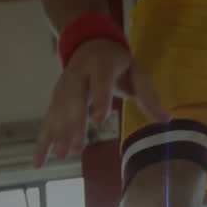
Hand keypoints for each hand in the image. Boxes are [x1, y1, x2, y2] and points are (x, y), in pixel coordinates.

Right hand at [34, 39, 170, 166]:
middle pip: (74, 100)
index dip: (99, 99)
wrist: (90, 44)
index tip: (98, 120)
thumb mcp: (138, 72)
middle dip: (74, 125)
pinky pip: (48, 120)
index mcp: (101, 66)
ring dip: (58, 134)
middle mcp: (78, 75)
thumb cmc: (119, 63)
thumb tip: (166, 119)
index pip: (99, 82)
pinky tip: (40, 162)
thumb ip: (149, 95)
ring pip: (58, 111)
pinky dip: (43, 141)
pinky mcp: (56, 99)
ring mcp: (64, 87)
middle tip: (76, 148)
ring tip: (61, 156)